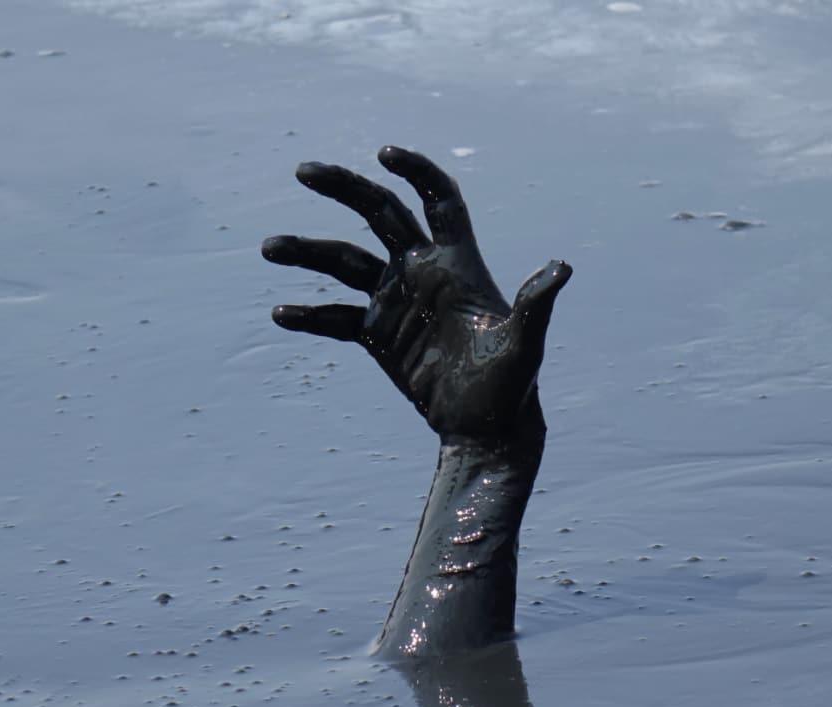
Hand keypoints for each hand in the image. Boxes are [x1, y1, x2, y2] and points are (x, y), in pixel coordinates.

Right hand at [262, 146, 570, 443]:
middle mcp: (421, 272)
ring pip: (345, 262)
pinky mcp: (377, 335)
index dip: (415, 171)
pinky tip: (282, 314)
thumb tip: (562, 268)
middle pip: (378, 213)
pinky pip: (337, 316)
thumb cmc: (510, 386)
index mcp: (456, 264)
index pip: (436, 200)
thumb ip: (535, 305)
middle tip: (302, 172)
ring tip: (270, 248)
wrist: (485, 429)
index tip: (384, 154)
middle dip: (343, 188)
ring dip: (308, 252)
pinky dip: (310, 314)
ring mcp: (395, 301)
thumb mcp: (522, 345)